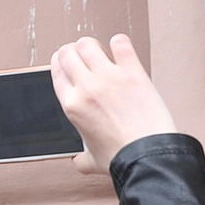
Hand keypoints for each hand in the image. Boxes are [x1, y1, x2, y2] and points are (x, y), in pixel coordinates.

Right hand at [50, 34, 177, 173]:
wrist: (147, 157)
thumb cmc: (122, 158)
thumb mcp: (92, 161)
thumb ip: (81, 159)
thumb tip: (78, 162)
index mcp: (72, 106)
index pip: (57, 72)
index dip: (59, 62)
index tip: (64, 61)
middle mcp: (86, 88)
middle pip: (68, 53)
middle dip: (72, 50)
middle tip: (81, 53)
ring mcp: (109, 78)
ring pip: (88, 44)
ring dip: (91, 44)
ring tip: (100, 49)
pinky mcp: (132, 72)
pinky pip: (120, 44)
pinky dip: (119, 42)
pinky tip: (121, 48)